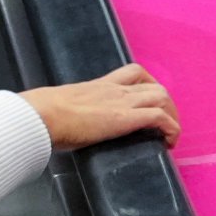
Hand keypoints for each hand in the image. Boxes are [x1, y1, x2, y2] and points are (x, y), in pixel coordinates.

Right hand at [24, 64, 177, 149]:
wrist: (43, 115)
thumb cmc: (43, 113)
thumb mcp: (62, 106)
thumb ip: (70, 112)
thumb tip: (62, 126)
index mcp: (99, 85)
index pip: (132, 74)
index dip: (147, 86)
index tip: (148, 103)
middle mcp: (115, 89)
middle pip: (154, 85)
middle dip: (166, 104)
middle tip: (164, 124)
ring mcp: (122, 102)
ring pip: (162, 97)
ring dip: (172, 115)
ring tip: (169, 135)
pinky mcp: (126, 118)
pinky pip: (160, 117)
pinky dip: (171, 128)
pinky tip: (170, 142)